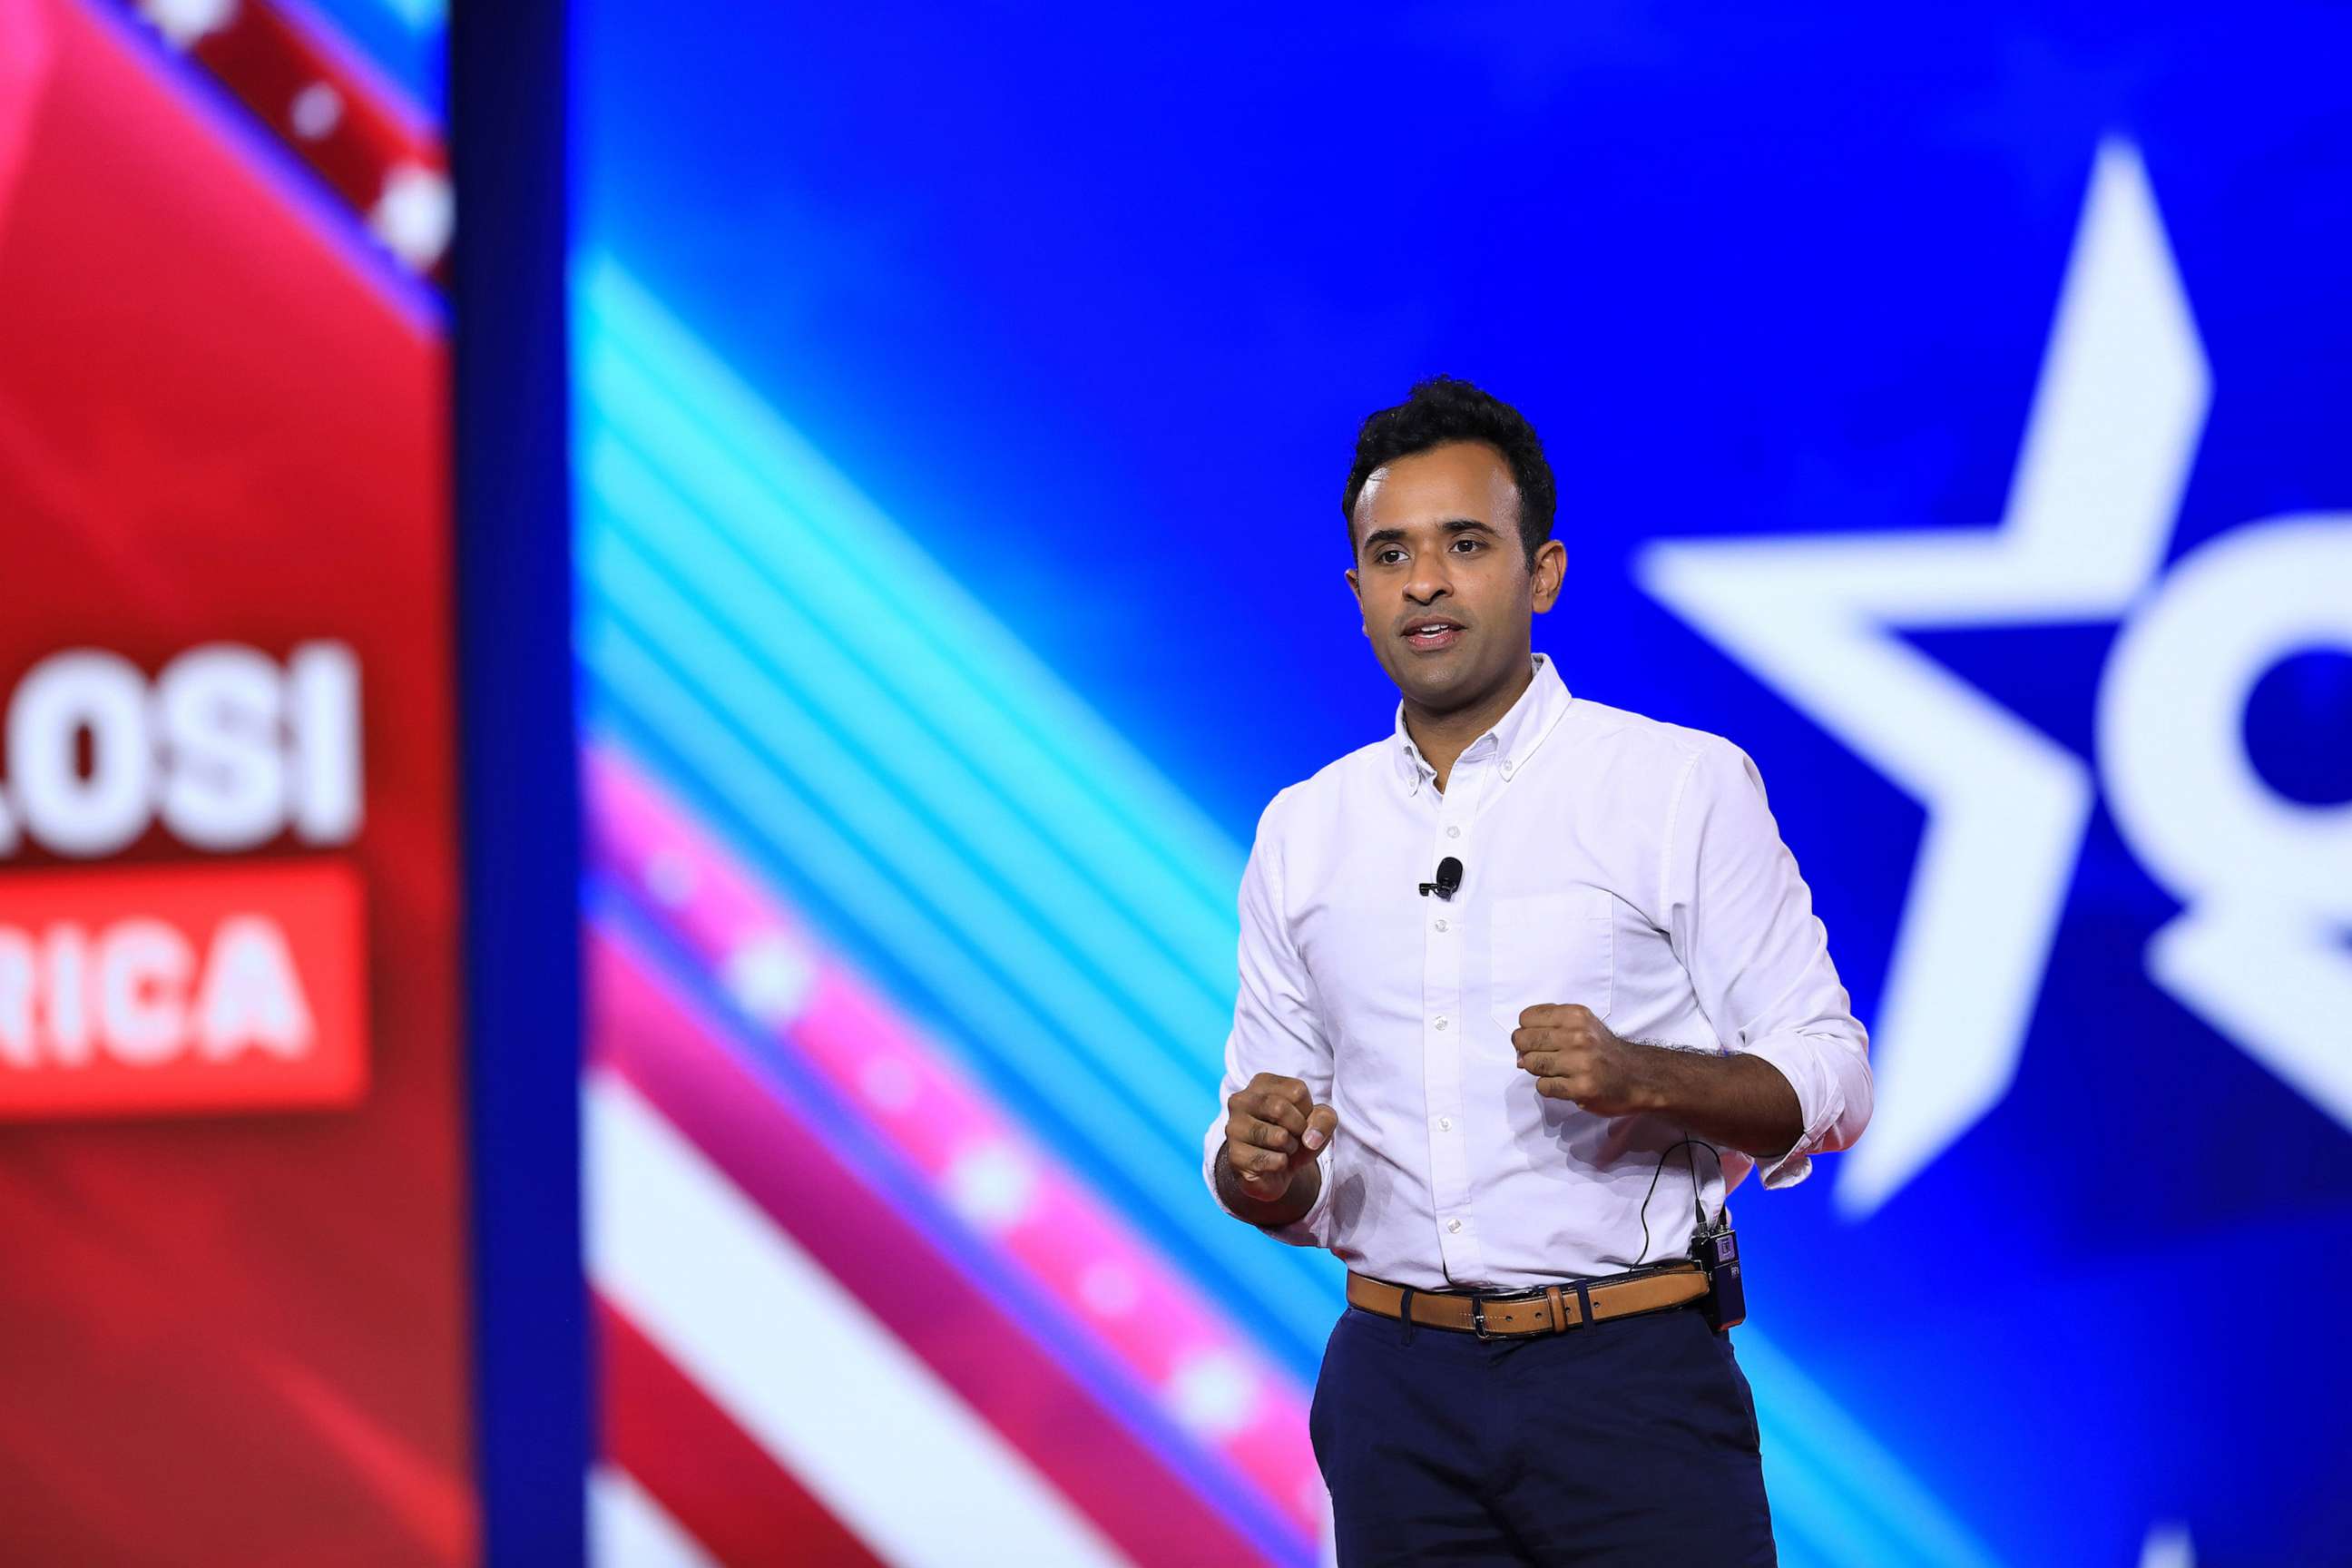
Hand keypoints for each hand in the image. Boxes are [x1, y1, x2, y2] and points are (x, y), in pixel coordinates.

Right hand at [1222, 1072, 1337, 1200]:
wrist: (1276, 1170)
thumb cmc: (1295, 1136)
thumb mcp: (1318, 1122)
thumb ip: (1324, 1119)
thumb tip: (1310, 1139)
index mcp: (1261, 1083)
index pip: (1297, 1091)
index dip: (1307, 1111)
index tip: (1300, 1119)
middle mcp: (1241, 1100)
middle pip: (1281, 1109)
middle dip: (1299, 1129)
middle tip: (1294, 1137)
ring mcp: (1234, 1128)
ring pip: (1278, 1136)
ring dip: (1291, 1148)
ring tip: (1283, 1148)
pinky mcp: (1235, 1156)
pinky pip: (1274, 1161)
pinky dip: (1282, 1165)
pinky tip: (1272, 1162)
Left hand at [1512, 1004, 1656, 1115]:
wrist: (1638, 1075)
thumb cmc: (1603, 1049)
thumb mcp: (1582, 1024)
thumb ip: (1551, 1027)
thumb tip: (1518, 1050)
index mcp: (1575, 1015)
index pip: (1527, 1017)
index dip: (1526, 1030)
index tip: (1535, 1039)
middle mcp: (1577, 1036)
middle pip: (1524, 1040)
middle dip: (1525, 1051)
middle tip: (1539, 1057)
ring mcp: (1579, 1062)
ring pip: (1531, 1064)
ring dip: (1537, 1070)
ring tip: (1555, 1071)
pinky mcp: (1581, 1088)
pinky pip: (1543, 1086)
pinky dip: (1547, 1087)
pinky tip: (1563, 1084)